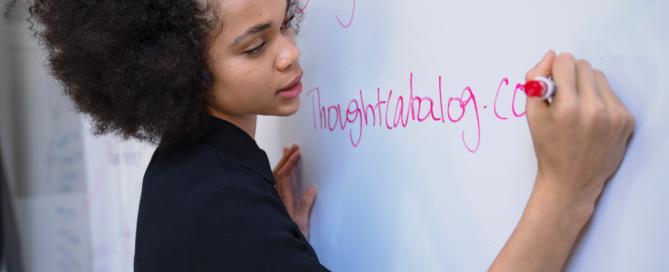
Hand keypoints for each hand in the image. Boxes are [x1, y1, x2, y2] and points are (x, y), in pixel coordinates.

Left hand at [272, 144, 317, 238]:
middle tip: (293, 147)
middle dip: (286, 159)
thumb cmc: (292, 235)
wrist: (281, 246)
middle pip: (277, 173)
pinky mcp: (277, 202)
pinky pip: (275, 182)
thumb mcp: (302, 222)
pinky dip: (280, 172)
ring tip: (287, 151)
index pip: (283, 176)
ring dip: (281, 164)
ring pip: (275, 177)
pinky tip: (282, 168)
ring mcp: (276, 199)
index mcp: (283, 200)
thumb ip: (306, 205)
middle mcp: (277, 197)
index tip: (297, 153)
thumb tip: (312, 187)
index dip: (289, 163)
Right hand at [525, 50, 634, 205]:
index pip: (565, 62)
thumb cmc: (548, 148)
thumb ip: (534, 80)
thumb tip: (551, 55)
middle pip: (583, 65)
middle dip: (570, 75)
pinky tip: (590, 118)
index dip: (554, 69)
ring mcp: (613, 115)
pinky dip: (599, 100)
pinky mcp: (626, 120)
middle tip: (563, 95)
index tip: (551, 82)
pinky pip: (611, 94)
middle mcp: (593, 109)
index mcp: (566, 108)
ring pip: (598, 76)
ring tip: (577, 107)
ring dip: (586, 85)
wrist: (571, 181)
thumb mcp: (531, 114)